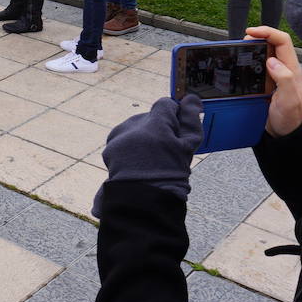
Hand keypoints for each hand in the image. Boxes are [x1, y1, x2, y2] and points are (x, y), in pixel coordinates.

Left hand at [91, 95, 202, 214]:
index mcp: (155, 124)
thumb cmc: (170, 176)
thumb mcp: (188, 149)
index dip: (173, 116)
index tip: (175, 132)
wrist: (142, 202)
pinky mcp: (110, 148)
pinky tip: (138, 164)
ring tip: (150, 160)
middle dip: (158, 129)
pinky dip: (130, 149)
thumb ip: (190, 120)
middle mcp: (134, 126)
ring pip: (135, 128)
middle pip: (149, 117)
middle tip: (164, 152)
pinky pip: (124, 141)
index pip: (164, 104)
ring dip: (143, 138)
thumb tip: (192, 99)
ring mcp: (119, 137)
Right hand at [245, 26, 301, 137]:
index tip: (251, 33)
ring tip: (239, 51)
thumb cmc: (291, 119)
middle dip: (256, 37)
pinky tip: (240, 65)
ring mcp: (274, 75)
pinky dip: (247, 61)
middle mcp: (283, 68)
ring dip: (251, 48)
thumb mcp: (290, 100)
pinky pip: (256, 65)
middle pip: (271, 42)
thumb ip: (285, 79)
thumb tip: (272, 61)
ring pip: (263, 52)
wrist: (286, 134)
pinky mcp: (266, 82)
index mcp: (291, 68)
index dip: (267, 32)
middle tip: (242, 43)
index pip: (282, 40)